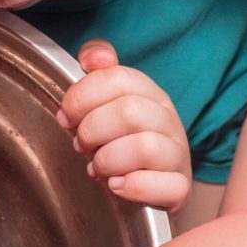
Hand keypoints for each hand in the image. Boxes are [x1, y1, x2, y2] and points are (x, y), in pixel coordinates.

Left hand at [57, 39, 190, 211]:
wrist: (153, 186)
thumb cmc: (124, 144)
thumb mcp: (110, 105)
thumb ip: (100, 74)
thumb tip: (93, 58)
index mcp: (150, 95)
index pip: (118, 78)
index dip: (82, 96)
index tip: (65, 117)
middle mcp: (168, 121)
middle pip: (129, 112)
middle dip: (92, 130)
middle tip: (81, 145)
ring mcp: (177, 155)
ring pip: (144, 147)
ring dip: (107, 160)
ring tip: (97, 168)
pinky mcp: (180, 188)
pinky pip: (167, 186)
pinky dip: (133, 187)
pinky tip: (116, 185)